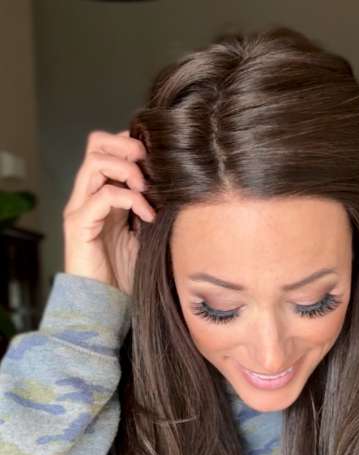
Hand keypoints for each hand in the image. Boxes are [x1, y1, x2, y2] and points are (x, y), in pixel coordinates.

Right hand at [63, 129, 155, 294]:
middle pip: (96, 144)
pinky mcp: (79, 225)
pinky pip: (103, 196)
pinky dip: (130, 200)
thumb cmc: (126, 273)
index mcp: (102, 194)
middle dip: (126, 145)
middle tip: (149, 162)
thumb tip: (176, 186)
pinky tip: (147, 215)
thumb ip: (151, 207)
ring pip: (96, 162)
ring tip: (147, 188)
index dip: (131, 143)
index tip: (158, 156)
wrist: (105, 304)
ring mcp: (80, 208)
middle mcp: (87, 196)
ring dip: (127, 169)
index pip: (107, 148)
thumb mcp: (146, 233)